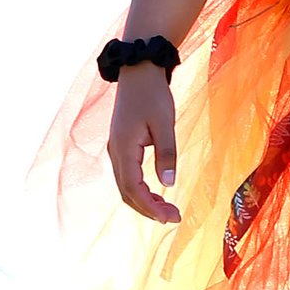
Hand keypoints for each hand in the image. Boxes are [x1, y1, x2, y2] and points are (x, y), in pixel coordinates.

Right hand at [106, 63, 180, 223]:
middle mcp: (115, 152)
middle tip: (173, 217)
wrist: (138, 71)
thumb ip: (167, 153)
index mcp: (123, 148)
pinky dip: (140, 189)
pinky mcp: (121, 146)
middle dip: (148, 209)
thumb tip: (169, 184)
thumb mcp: (165, 123)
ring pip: (126, 186)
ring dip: (144, 201)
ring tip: (167, 210)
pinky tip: (156, 193)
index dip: (151, 207)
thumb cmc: (153, 95)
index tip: (171, 216)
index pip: (133, 189)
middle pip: (127, 193)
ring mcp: (116, 150)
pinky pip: (128, 176)